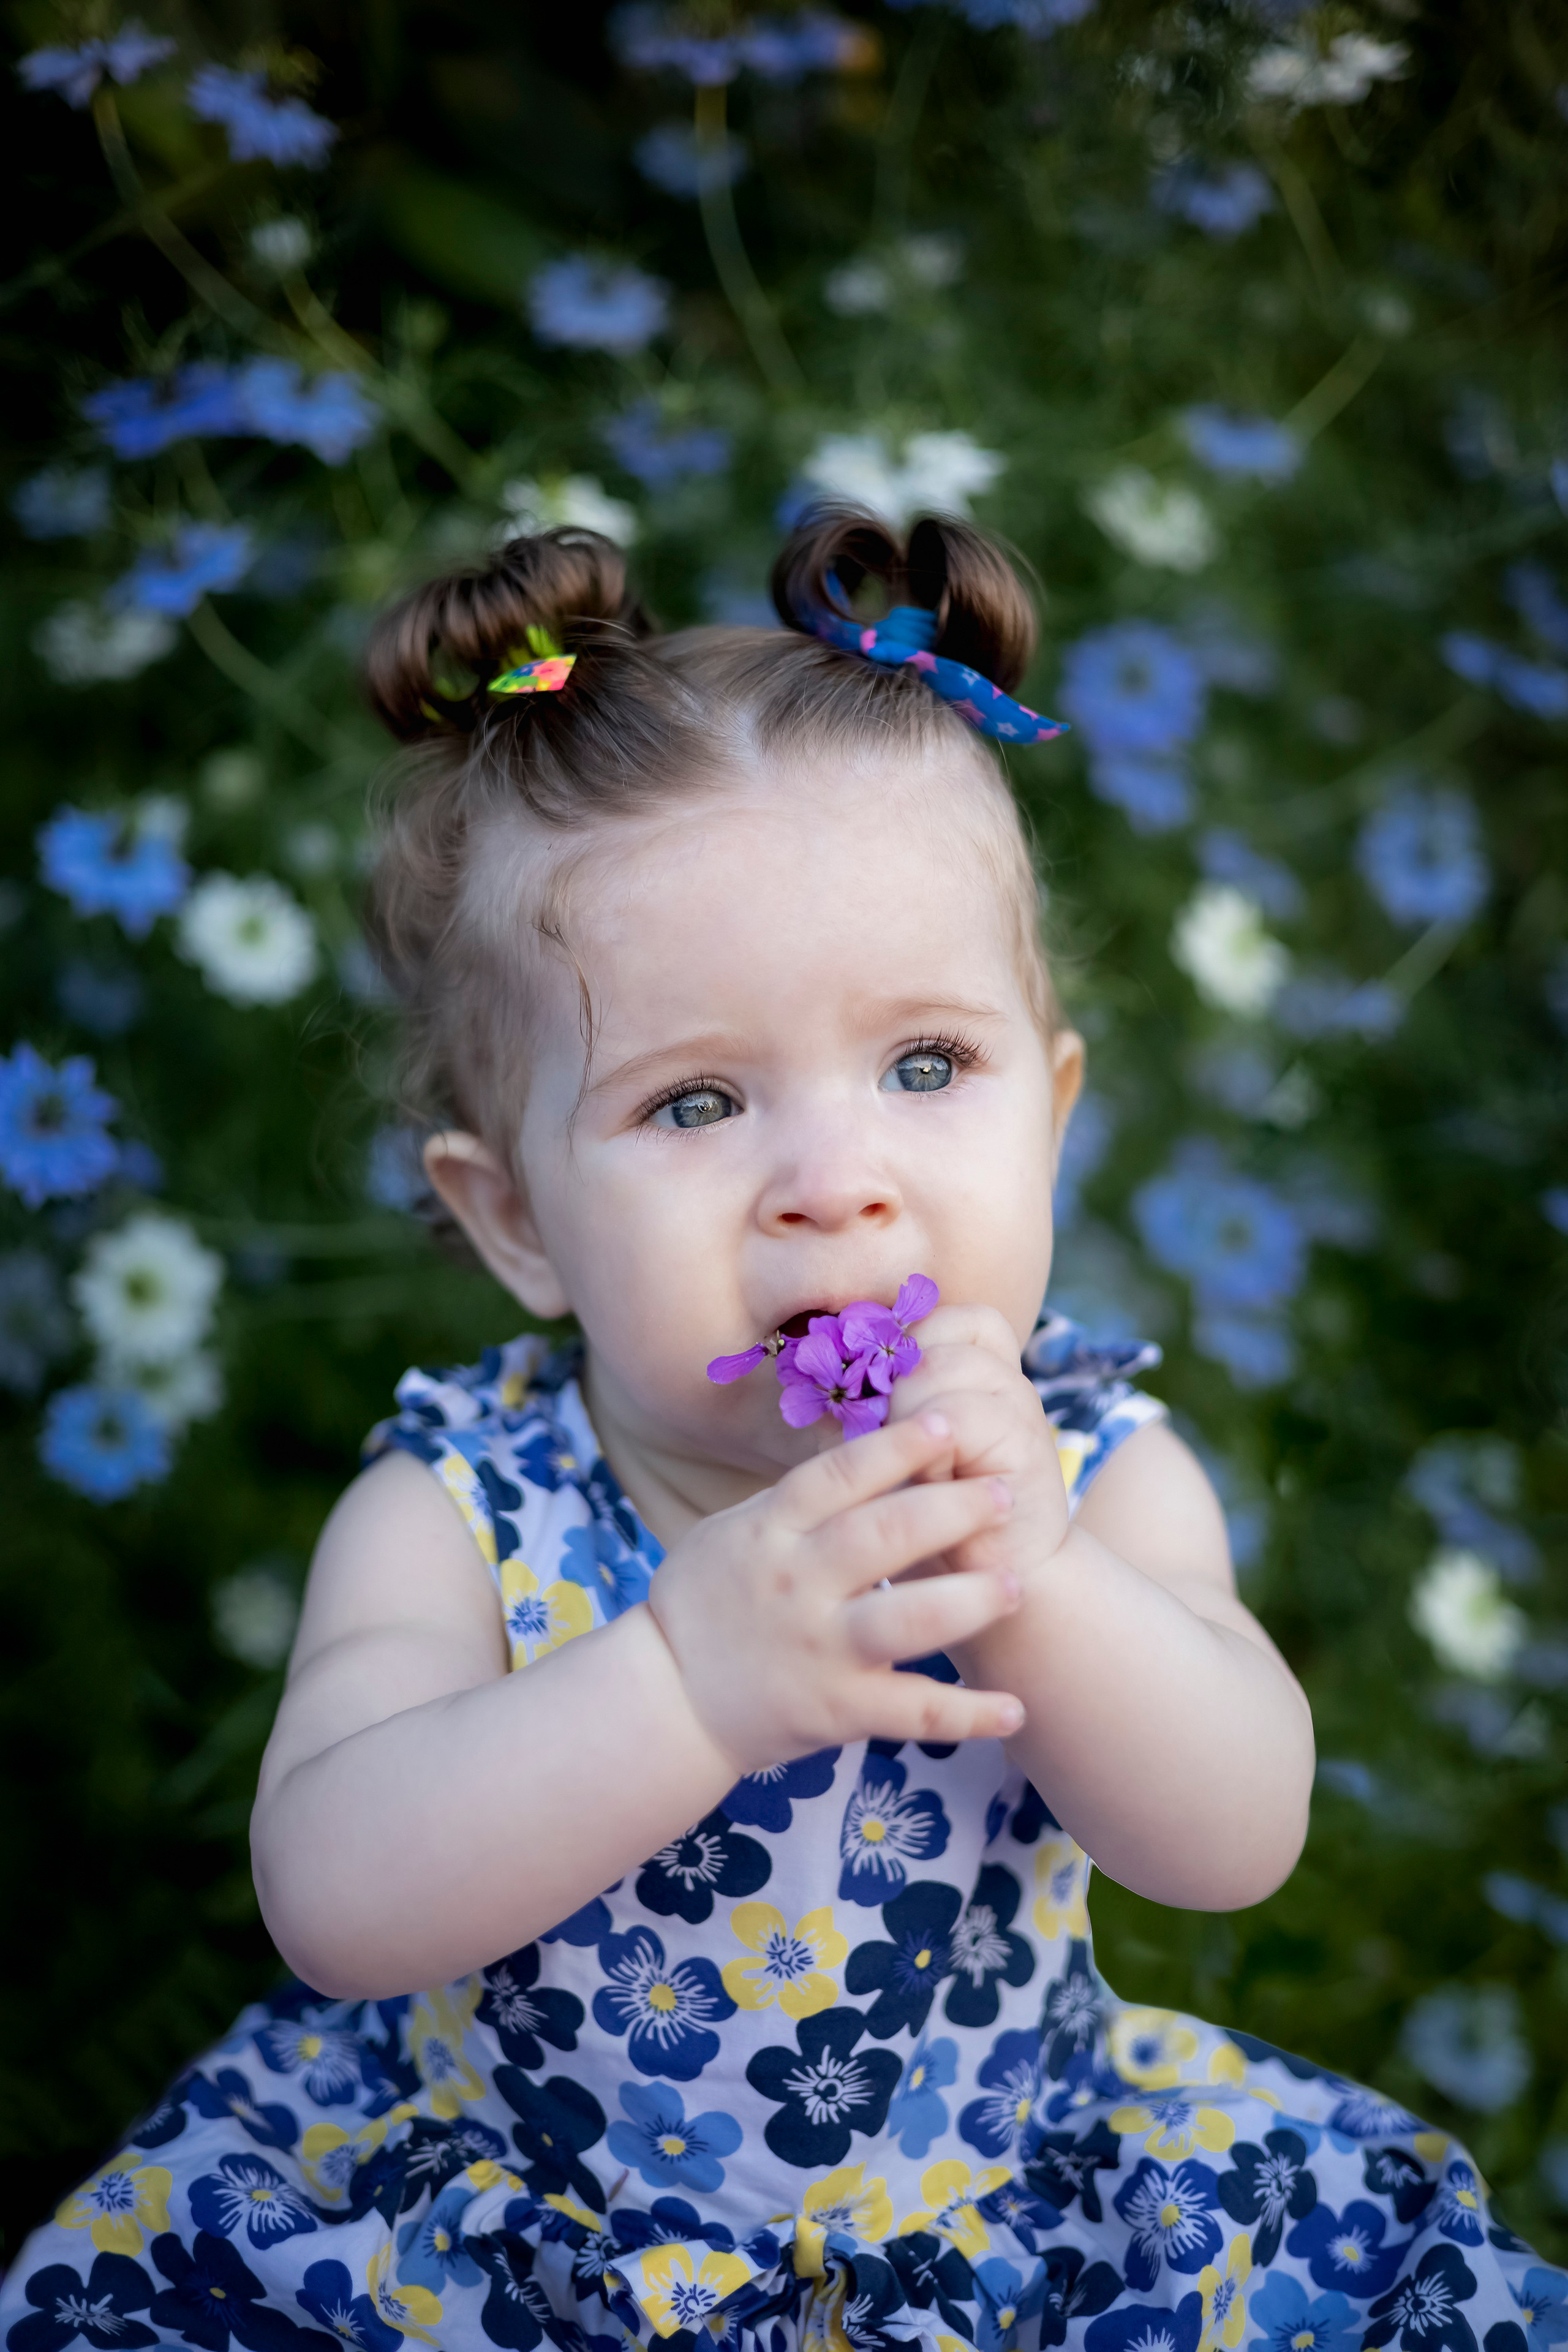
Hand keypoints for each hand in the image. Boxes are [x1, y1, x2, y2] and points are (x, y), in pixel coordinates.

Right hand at [646, 1411, 1025, 1774]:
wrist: (667, 1698)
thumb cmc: (707, 1600)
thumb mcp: (734, 1531)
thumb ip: (798, 1499)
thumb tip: (873, 1442)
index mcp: (769, 1531)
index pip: (836, 1477)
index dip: (893, 1448)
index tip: (946, 1423)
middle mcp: (797, 1585)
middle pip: (882, 1536)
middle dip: (951, 1510)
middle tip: (1006, 1494)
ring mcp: (820, 1650)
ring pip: (907, 1620)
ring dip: (969, 1601)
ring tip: (1016, 1584)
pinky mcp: (838, 1711)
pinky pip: (913, 1712)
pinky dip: (968, 1715)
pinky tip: (1016, 1710)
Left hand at [886, 1304, 1070, 1581]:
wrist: (995, 1589)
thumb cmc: (929, 1522)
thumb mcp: (893, 1453)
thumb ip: (871, 1409)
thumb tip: (821, 1375)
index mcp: (980, 1372)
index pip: (941, 1318)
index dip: (903, 1350)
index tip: (886, 1405)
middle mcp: (1006, 1379)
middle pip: (933, 1337)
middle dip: (894, 1389)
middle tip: (895, 1447)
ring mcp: (1021, 1407)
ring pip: (939, 1369)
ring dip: (906, 1419)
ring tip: (915, 1471)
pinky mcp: (1027, 1445)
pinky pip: (956, 1418)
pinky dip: (929, 1451)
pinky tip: (930, 1487)